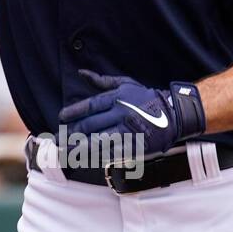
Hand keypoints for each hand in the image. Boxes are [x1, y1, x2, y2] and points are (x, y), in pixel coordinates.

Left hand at [58, 70, 205, 158]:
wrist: (174, 115)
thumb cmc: (147, 98)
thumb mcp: (126, 84)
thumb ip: (102, 81)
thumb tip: (81, 73)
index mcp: (117, 98)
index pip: (90, 106)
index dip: (73, 112)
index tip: (61, 118)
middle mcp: (120, 114)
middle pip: (90, 126)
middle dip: (71, 133)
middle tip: (58, 140)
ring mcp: (128, 131)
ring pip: (98, 142)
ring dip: (79, 148)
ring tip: (65, 152)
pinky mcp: (135, 146)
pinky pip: (113, 153)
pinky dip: (97, 156)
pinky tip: (85, 159)